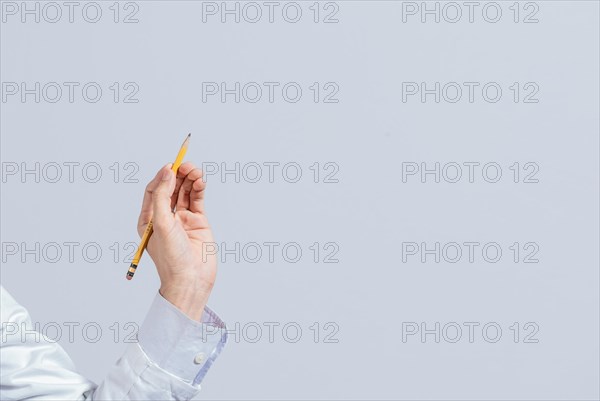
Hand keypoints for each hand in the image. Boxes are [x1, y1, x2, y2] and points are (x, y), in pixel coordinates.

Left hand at [137, 162, 215, 320]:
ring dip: (190, 179)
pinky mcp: (199, 222)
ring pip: (185, 192)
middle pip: (171, 188)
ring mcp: (183, 219)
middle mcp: (165, 217)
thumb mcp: (160, 223)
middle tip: (187, 165)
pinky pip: (197, 200)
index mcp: (149, 219)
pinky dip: (199, 188)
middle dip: (178, 175)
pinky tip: (201, 181)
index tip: (171, 166)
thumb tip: (167, 173)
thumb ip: (162, 196)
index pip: (153, 190)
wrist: (191, 280)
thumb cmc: (171, 258)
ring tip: (196, 171)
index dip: (162, 176)